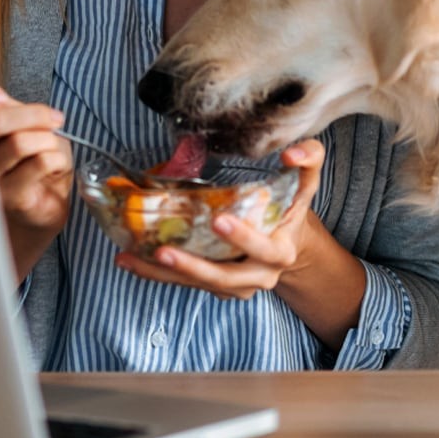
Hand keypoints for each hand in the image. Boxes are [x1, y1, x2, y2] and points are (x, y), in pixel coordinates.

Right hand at [0, 67, 70, 278]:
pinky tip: (55, 164)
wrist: (39, 208)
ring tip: (53, 143)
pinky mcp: (10, 199)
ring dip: (48, 136)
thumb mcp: (8, 121)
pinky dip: (58, 156)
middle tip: (53, 118)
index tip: (3, 98)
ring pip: (20, 142)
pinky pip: (40, 162)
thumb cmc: (23, 162)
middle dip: (31, 113)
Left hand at [113, 139, 324, 299]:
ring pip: (198, 284)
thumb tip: (291, 150)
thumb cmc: (290, 208)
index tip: (219, 219)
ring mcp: (235, 285)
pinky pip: (185, 283)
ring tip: (134, 258)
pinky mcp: (215, 287)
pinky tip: (130, 259)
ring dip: (164, 274)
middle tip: (165, 250)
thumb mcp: (304, 184)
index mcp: (281, 250)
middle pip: (226, 276)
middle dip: (195, 266)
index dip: (244, 237)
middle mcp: (259, 274)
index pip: (264, 248)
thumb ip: (308, 160)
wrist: (287, 244)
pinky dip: (156, 273)